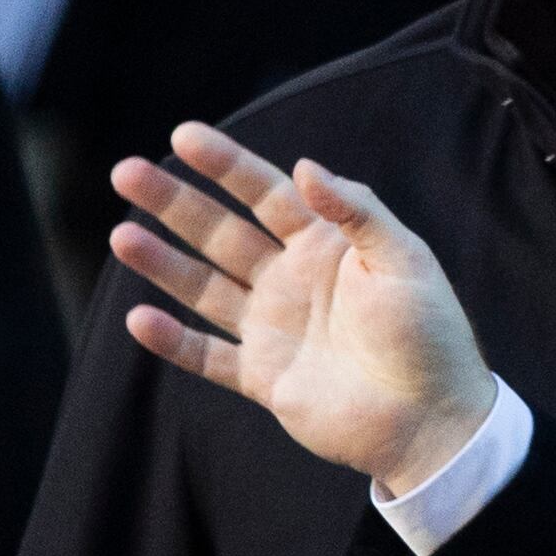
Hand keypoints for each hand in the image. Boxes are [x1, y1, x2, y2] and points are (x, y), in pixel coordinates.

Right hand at [110, 122, 495, 496]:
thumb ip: (357, 211)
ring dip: (163, 263)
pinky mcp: (266, 378)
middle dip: (175, 203)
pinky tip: (139, 318)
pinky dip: (174, 341)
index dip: (225, 164)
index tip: (182, 136)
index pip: (266, 194)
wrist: (433, 420)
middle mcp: (293, 281)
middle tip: (126, 172)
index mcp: (327, 247)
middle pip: (222, 233)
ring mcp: (275, 329)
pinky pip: (209, 356)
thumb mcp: (404, 260)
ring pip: (205, 287)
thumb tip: (303, 166)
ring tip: (122, 236)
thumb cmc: (430, 336)